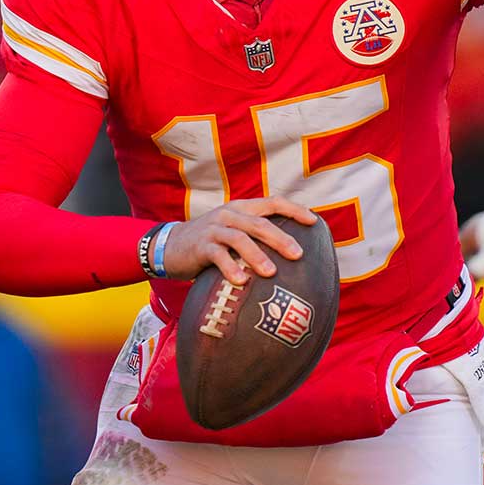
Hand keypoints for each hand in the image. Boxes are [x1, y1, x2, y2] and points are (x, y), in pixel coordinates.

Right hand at [162, 197, 318, 284]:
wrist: (169, 246)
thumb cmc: (210, 242)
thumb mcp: (233, 231)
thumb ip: (255, 236)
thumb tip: (290, 253)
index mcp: (242, 208)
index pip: (273, 202)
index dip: (294, 210)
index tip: (314, 222)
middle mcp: (230, 214)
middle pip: (260, 223)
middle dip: (281, 238)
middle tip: (298, 254)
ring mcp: (214, 229)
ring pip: (240, 238)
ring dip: (257, 255)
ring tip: (271, 273)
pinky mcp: (200, 246)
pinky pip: (218, 256)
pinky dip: (231, 268)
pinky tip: (242, 281)